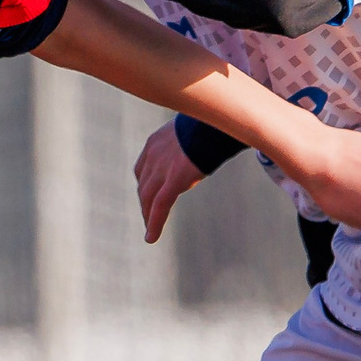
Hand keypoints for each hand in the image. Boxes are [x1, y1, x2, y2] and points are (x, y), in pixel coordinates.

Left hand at [135, 122, 205, 243]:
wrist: (217, 122)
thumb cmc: (212, 125)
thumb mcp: (192, 132)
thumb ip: (189, 142)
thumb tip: (202, 145)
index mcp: (155, 142)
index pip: (143, 168)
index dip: (144, 183)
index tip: (148, 194)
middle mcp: (153, 155)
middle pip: (143, 185)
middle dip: (145, 202)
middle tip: (148, 216)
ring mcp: (161, 168)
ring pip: (148, 198)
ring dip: (147, 216)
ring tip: (149, 231)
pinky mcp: (173, 180)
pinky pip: (159, 206)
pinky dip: (154, 223)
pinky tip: (151, 237)